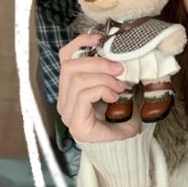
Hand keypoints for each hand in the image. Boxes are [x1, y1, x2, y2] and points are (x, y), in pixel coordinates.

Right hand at [55, 30, 139, 148]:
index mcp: (69, 87)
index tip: (99, 39)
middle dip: (97, 63)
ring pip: (77, 79)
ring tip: (120, 86)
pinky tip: (113, 96)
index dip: (80, 43)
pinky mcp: (75, 121)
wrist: (118, 147)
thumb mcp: (113, 89)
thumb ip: (110, 72)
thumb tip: (123, 51)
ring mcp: (67, 111)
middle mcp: (64, 99)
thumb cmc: (115, 118)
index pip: (64, 58)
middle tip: (119, 69)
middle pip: (70, 67)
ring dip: (103, 78)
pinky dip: (101, 90)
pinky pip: (83, 95)